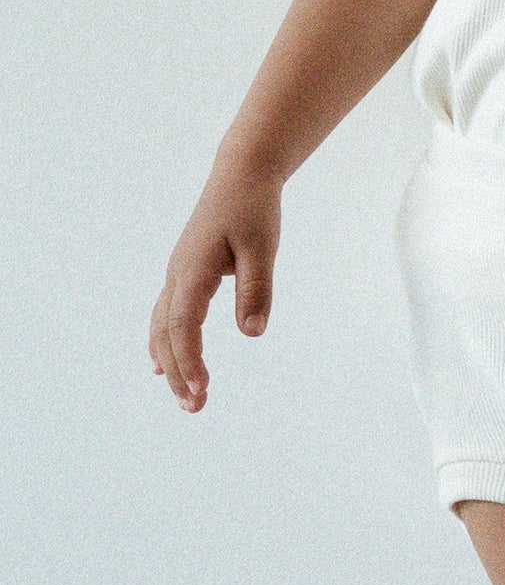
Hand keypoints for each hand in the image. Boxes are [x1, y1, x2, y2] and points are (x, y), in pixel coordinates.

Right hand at [149, 157, 282, 409]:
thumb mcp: (262, 249)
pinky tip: (162, 366)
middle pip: (167, 334)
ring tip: (187, 398)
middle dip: (179, 373)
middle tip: (195, 408)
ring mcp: (177, 274)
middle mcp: (177, 275)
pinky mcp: (184, 274)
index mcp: (193, 270)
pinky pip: (166, 316)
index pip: (184, 325)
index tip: (202, 390)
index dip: (190, 360)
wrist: (240, 176)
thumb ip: (256, 290)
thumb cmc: (254, 209)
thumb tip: (252, 334)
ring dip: (172, 363)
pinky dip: (164, 344)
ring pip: (162, 328)